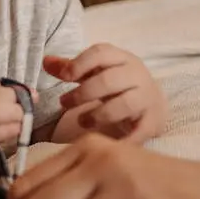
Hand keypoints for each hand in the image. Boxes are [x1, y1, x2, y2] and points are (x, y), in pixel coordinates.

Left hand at [46, 44, 165, 140]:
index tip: (64, 76)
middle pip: (110, 80)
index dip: (80, 64)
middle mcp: (136, 75)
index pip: (100, 53)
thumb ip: (71, 68)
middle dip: (84, 92)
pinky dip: (124, 139)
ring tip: (82, 121)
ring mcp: (147, 97)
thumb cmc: (116, 84)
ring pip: (125, 103)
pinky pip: (140, 131)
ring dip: (100, 114)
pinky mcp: (153, 121)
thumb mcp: (95, 72)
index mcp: (120, 58)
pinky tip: (105, 144)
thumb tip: (46, 62)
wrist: (151, 101)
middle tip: (64, 103)